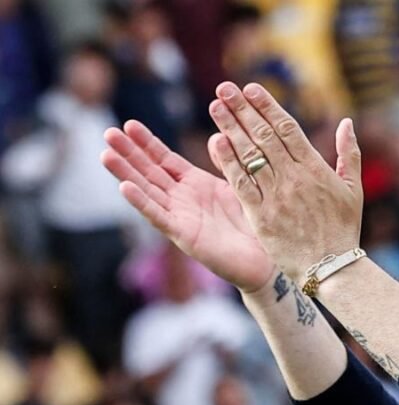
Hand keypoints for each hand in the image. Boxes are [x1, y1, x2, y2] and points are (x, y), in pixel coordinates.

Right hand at [100, 121, 275, 292]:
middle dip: (128, 153)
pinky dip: (142, 202)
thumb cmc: (255, 223)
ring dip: (126, 174)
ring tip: (105, 155)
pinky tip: (125, 187)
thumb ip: (226, 162)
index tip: (130, 124)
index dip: (147, 143)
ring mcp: (181, 217)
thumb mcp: (239, 185)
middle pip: (149, 172)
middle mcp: (183, 199)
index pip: (165, 159)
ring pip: (147, 192)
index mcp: (195, 184)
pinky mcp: (184, 236)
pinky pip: (159, 216)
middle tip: (107, 132)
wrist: (266, 259)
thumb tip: (218, 135)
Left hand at [206, 81, 362, 282]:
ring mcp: (276, 196)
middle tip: (225, 88)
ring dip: (231, 128)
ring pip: (250, 155)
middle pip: (264, 136)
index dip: (268, 107)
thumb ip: (349, 154)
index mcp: (316, 169)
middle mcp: (294, 178)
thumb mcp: (353, 190)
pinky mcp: (261, 216)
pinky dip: (228, 162)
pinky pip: (241, 184)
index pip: (288, 129)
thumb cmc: (343, 230)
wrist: (330, 267)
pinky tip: (216, 142)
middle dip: (244, 110)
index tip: (251, 88)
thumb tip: (346, 123)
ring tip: (215, 106)